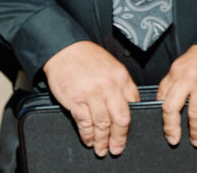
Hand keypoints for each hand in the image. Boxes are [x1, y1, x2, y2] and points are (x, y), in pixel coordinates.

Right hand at [41, 41, 139, 156]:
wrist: (63, 48)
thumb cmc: (86, 56)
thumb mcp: (112, 65)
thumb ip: (122, 85)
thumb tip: (130, 105)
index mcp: (120, 78)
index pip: (133, 106)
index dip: (130, 123)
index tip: (126, 133)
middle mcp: (108, 87)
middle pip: (120, 120)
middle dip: (119, 138)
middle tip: (116, 149)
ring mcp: (91, 94)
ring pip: (103, 125)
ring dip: (102, 140)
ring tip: (101, 149)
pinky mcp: (75, 100)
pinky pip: (84, 123)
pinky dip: (87, 134)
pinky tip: (88, 139)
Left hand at [157, 45, 196, 146]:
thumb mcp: (185, 62)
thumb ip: (178, 79)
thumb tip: (169, 97)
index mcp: (176, 72)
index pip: (162, 95)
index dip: (161, 112)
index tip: (163, 124)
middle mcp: (187, 79)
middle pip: (172, 108)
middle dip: (171, 127)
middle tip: (173, 139)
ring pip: (195, 114)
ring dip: (196, 131)